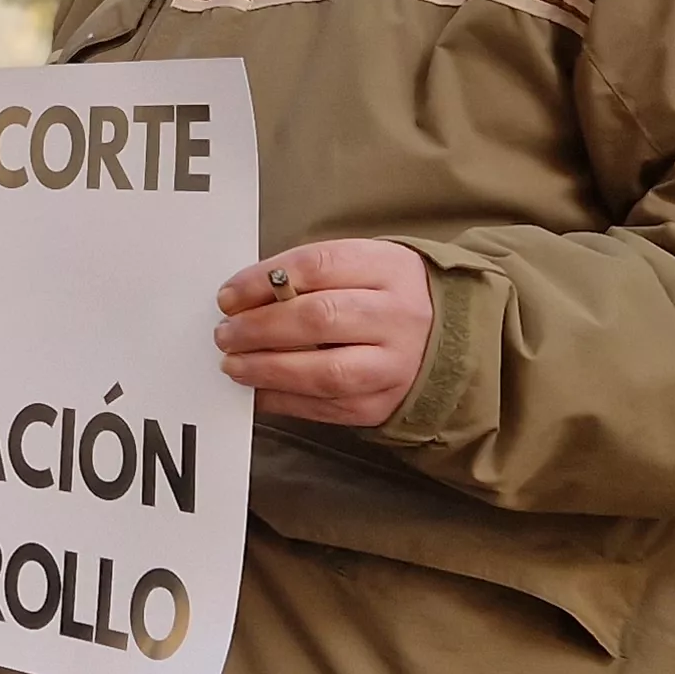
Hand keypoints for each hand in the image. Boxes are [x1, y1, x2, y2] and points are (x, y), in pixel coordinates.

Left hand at [214, 240, 435, 427]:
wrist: (449, 341)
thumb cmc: (386, 297)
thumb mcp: (362, 267)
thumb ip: (309, 276)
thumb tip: (243, 298)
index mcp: (389, 269)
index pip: (317, 266)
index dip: (263, 281)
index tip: (229, 295)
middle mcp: (397, 317)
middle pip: (318, 318)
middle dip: (259, 327)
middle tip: (225, 332)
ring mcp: (394, 365)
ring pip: (323, 370)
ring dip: (267, 368)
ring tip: (233, 363)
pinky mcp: (381, 404)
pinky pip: (324, 406)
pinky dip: (281, 399)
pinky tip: (256, 389)